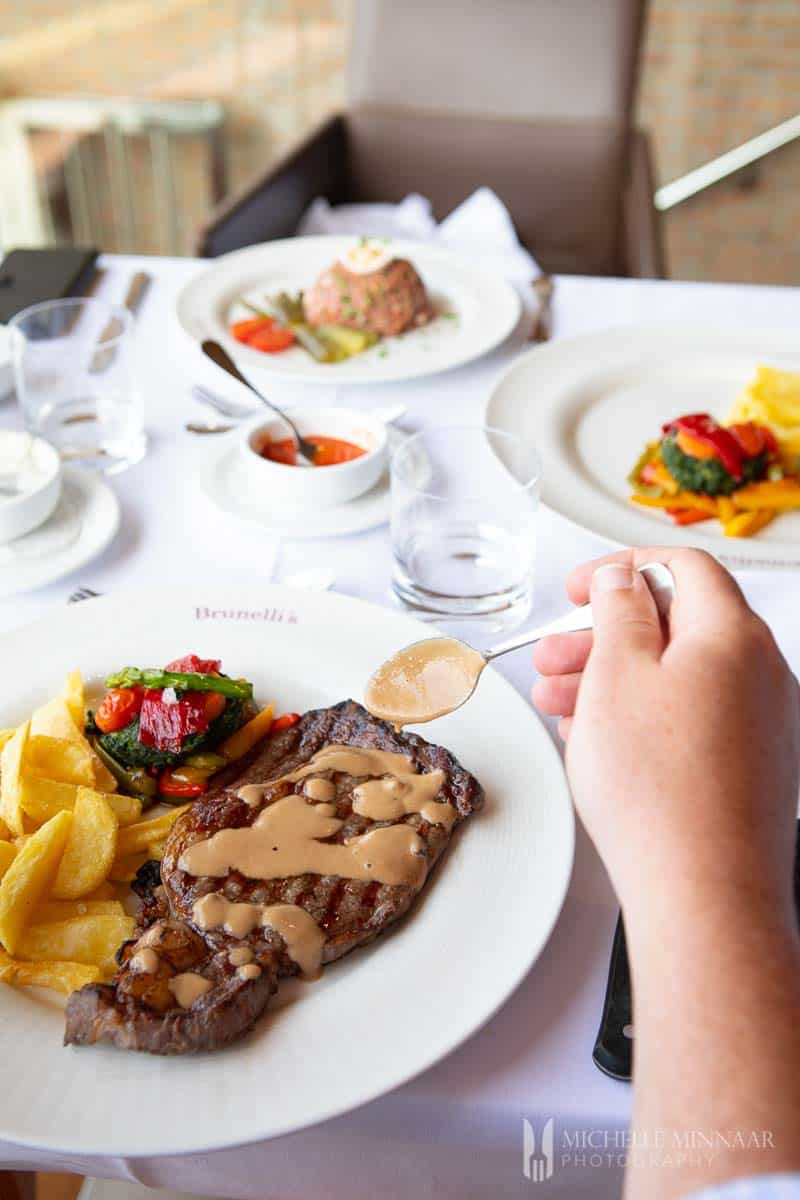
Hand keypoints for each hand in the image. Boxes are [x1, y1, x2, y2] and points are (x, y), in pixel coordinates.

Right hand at [531, 548, 799, 921]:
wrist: (705, 894)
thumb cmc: (660, 790)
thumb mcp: (617, 675)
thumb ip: (619, 612)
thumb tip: (624, 578)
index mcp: (735, 636)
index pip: (683, 567)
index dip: (623, 568)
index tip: (581, 588)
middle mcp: (762, 673)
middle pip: (677, 625)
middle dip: (605, 635)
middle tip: (553, 657)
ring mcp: (762, 723)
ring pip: (680, 676)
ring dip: (615, 679)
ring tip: (559, 705)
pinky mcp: (752, 766)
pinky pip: (693, 718)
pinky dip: (645, 715)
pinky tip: (598, 739)